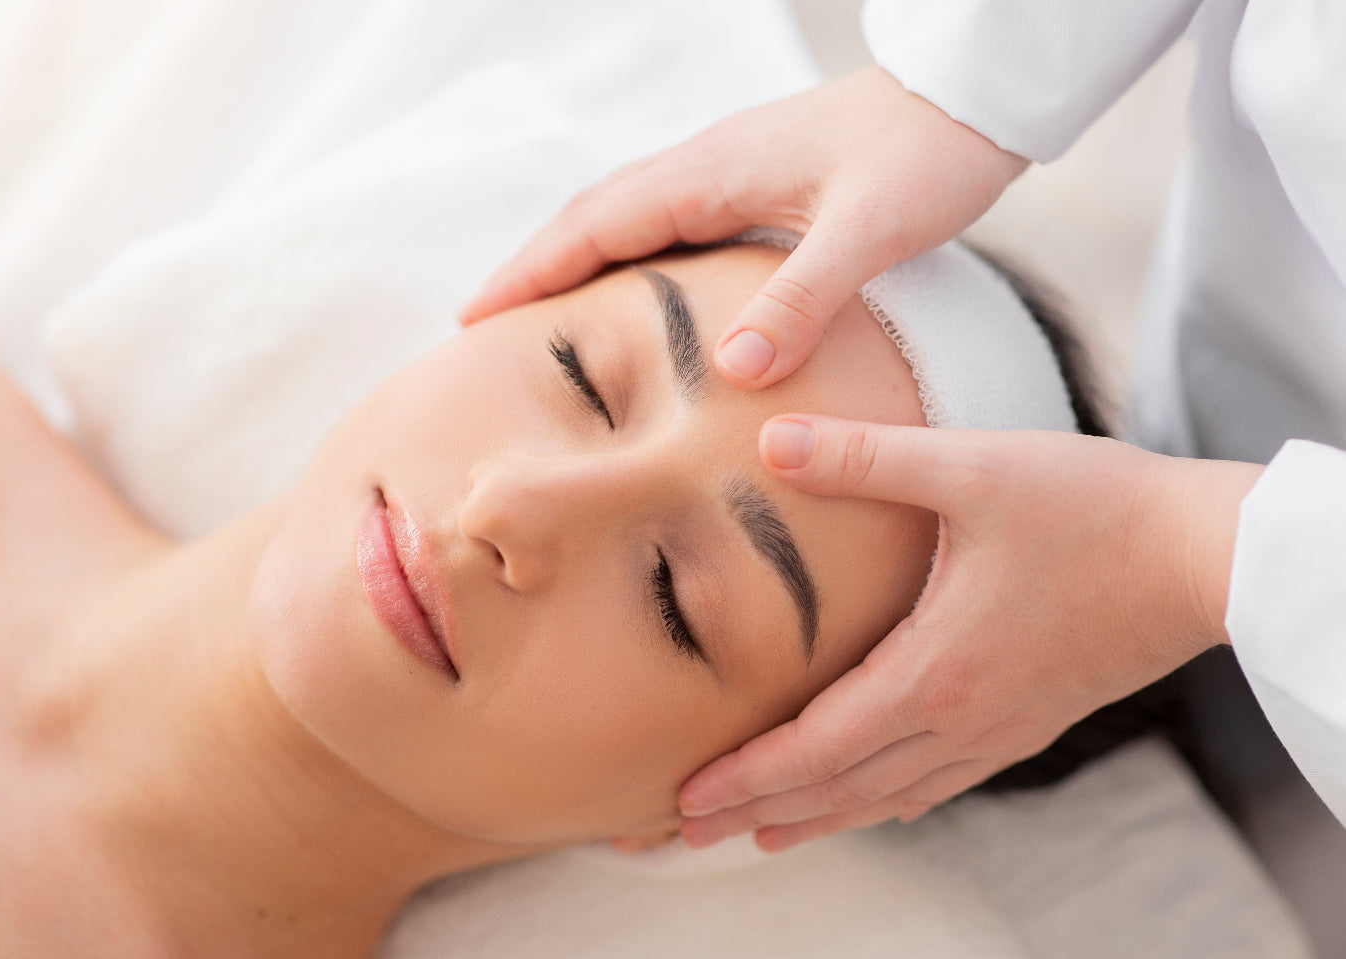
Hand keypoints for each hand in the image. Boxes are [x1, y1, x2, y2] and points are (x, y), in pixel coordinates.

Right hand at [460, 67, 1026, 388]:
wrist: (970, 97)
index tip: (474, 318)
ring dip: (574, 261)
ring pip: (626, 218)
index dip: (532, 272)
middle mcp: (706, 167)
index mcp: (711, 172)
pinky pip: (665, 223)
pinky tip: (633, 295)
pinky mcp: (755, 184)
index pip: (594, 224)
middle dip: (533, 268)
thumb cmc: (924, 155)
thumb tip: (729, 374)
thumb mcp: (867, 232)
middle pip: (592, 218)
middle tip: (482, 326)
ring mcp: (728, 172)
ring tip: (538, 316)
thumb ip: (800, 301)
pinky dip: (626, 257)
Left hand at [679, 416, 1262, 850]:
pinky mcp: (1029, 720)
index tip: (685, 801)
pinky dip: (884, 799)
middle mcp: (961, 720)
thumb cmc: (1096, 510)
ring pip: (886, 795)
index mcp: (934, 674)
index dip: (746, 778)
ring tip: (759, 836)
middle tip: (687, 832)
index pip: (816, 748)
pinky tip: (872, 804)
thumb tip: (771, 438)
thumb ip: (866, 457)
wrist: (1208, 557)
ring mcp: (999, 730)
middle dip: (757, 814)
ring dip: (816, 817)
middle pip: (838, 788)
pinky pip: (938, 781)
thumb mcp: (973, 467)